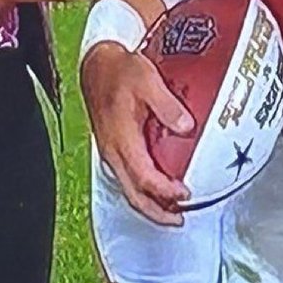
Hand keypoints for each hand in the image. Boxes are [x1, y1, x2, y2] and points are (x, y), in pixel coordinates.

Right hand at [81, 41, 192, 225]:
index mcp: (122, 139)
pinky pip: (126, 178)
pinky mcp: (111, 147)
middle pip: (133, 195)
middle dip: (156, 212)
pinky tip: (154, 185)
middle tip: (178, 218)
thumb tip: (185, 127)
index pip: (144, 178)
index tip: (185, 193)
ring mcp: (111, 151)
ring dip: (149, 204)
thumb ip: (167, 105)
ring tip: (170, 209)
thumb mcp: (147, 80)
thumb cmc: (119, 71)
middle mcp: (114, 151)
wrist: (97, 64)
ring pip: (128, 189)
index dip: (165, 191)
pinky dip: (141, 189)